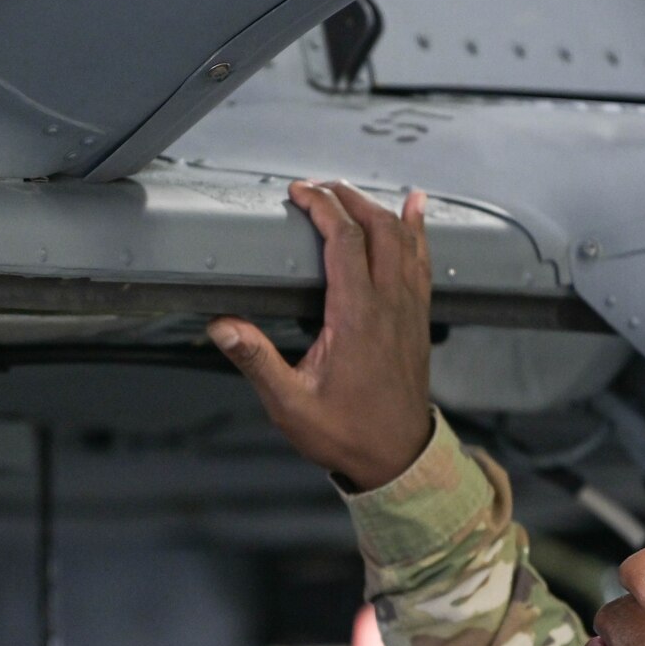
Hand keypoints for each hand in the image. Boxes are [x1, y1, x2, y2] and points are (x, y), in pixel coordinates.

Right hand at [209, 181, 434, 490]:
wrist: (397, 458)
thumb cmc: (346, 432)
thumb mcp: (290, 403)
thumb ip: (256, 359)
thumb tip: (222, 326)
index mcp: (356, 317)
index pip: (345, 240)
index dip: (322, 206)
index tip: (299, 192)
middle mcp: (389, 305)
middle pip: (377, 228)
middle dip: (346, 198)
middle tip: (316, 188)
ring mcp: (409, 309)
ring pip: (403, 239)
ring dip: (377, 208)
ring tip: (350, 191)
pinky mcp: (418, 318)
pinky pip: (422, 261)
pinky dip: (417, 230)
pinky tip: (416, 209)